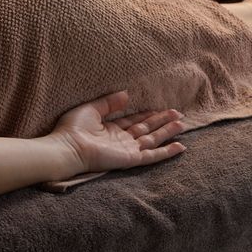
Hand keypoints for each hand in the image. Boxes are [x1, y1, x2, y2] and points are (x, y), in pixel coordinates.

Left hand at [50, 91, 185, 173]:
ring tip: (182, 124)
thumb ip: (109, 103)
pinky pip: (152, 155)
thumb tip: (126, 94)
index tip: (160, 108)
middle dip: (161, 121)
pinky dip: (167, 152)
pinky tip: (180, 146)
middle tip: (178, 113)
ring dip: (167, 132)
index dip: (147, 114)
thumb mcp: (91, 109)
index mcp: (110, 129)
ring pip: (152, 140)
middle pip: (146, 129)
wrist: (69, 147)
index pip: (133, 121)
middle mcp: (121, 139)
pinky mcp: (130, 158)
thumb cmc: (73, 129)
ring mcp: (127, 149)